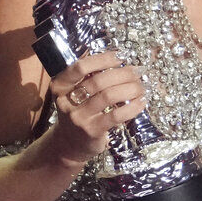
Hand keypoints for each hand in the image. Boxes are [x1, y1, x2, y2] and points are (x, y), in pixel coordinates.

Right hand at [46, 51, 146, 165]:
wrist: (69, 144)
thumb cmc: (78, 111)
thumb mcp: (75, 92)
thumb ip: (89, 77)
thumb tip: (119, 59)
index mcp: (60, 85)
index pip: (81, 66)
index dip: (103, 59)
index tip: (121, 56)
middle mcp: (66, 100)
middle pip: (98, 80)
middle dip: (122, 73)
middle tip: (137, 72)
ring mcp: (78, 117)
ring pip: (108, 96)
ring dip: (130, 89)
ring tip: (141, 87)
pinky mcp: (92, 131)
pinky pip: (116, 115)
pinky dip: (132, 107)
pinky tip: (141, 102)